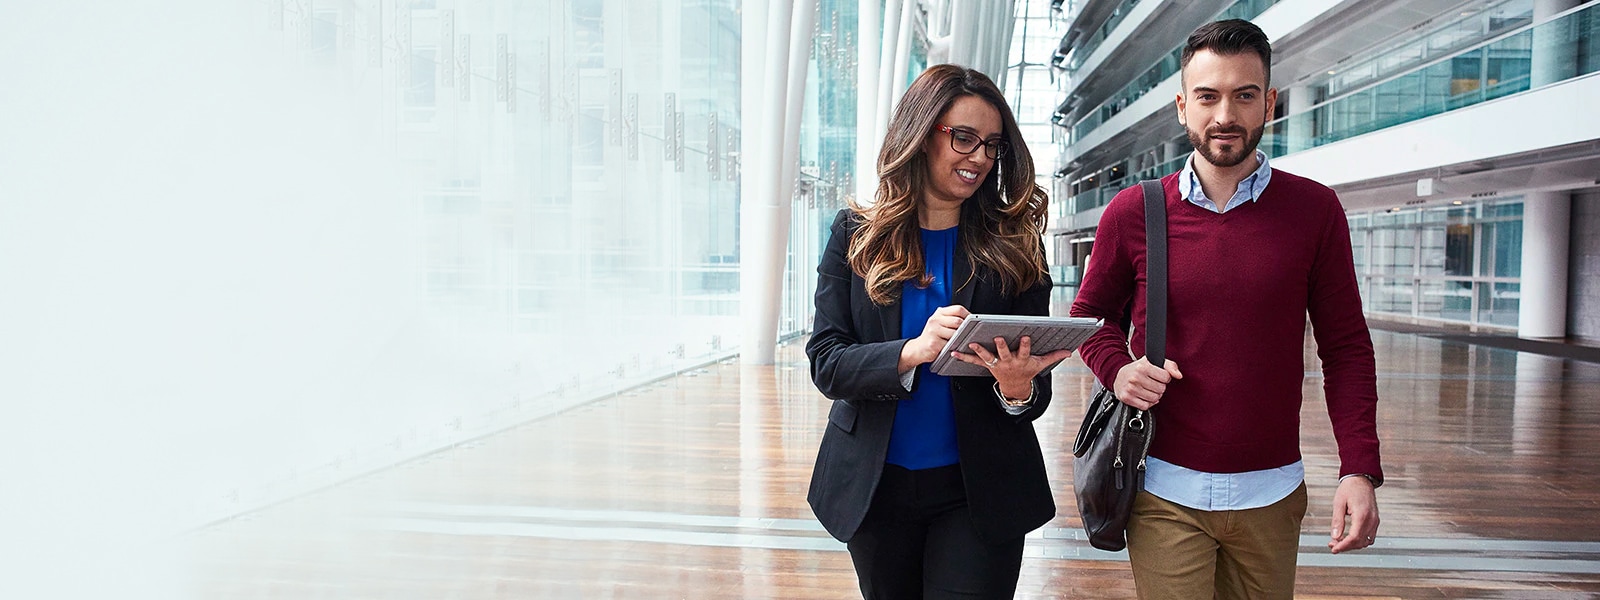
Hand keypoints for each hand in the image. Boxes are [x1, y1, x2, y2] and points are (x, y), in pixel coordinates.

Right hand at [899, 305, 970, 371]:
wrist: (918, 348)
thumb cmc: (933, 335)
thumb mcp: (940, 322)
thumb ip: (952, 318)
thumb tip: (971, 320)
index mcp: (939, 313)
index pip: (958, 309)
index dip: (968, 315)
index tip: (972, 322)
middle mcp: (935, 320)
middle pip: (958, 321)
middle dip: (964, 328)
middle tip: (966, 333)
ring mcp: (933, 331)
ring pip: (955, 333)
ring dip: (959, 339)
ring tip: (958, 341)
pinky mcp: (933, 343)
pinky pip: (950, 344)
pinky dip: (953, 347)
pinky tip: (951, 347)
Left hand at [950, 335, 1072, 397]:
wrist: (1015, 386)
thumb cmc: (1028, 370)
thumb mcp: (1041, 364)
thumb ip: (1054, 356)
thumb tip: (1070, 352)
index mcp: (1022, 360)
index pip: (1025, 352)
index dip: (1026, 345)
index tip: (1027, 337)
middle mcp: (1008, 362)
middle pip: (1005, 353)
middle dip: (1002, 346)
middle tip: (998, 338)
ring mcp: (997, 364)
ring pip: (987, 357)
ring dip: (979, 351)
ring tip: (972, 344)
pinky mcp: (987, 365)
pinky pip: (973, 362)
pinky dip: (963, 357)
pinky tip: (952, 352)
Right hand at [1113, 357, 1182, 409]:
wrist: (1117, 375)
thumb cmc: (1138, 369)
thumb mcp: (1153, 362)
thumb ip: (1170, 366)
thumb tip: (1179, 375)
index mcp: (1143, 366)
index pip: (1166, 377)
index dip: (1165, 378)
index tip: (1158, 376)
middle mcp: (1135, 377)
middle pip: (1161, 389)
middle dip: (1159, 387)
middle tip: (1152, 384)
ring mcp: (1130, 388)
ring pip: (1155, 399)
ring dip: (1154, 396)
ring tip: (1148, 390)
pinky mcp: (1126, 398)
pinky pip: (1145, 406)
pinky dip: (1147, 403)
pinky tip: (1143, 396)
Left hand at [1329, 476, 1379, 553]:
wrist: (1361, 479)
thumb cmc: (1350, 488)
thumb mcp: (1338, 503)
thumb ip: (1337, 521)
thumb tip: (1335, 536)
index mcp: (1362, 515)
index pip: (1354, 538)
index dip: (1343, 546)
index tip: (1334, 549)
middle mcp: (1371, 520)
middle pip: (1360, 542)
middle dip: (1346, 546)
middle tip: (1332, 544)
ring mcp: (1375, 521)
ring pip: (1366, 541)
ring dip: (1353, 544)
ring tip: (1339, 541)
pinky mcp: (1375, 520)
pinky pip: (1370, 536)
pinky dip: (1360, 540)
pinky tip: (1349, 538)